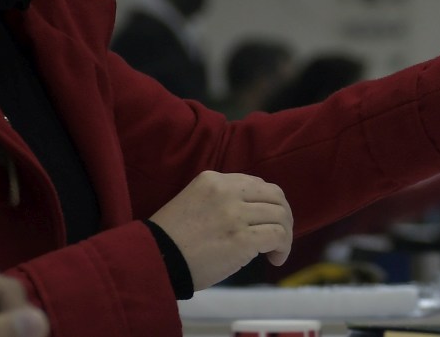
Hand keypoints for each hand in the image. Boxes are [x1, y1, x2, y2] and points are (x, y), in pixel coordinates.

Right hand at [149, 171, 293, 289]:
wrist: (154, 260)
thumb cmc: (170, 238)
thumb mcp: (192, 201)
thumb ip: (220, 199)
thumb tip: (252, 212)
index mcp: (213, 179)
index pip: (256, 183)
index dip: (268, 202)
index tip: (265, 219)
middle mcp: (227, 191)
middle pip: (274, 196)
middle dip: (283, 216)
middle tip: (279, 235)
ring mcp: (235, 214)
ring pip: (280, 216)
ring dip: (285, 234)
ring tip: (277, 250)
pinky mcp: (242, 239)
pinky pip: (277, 236)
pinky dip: (283, 248)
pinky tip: (274, 259)